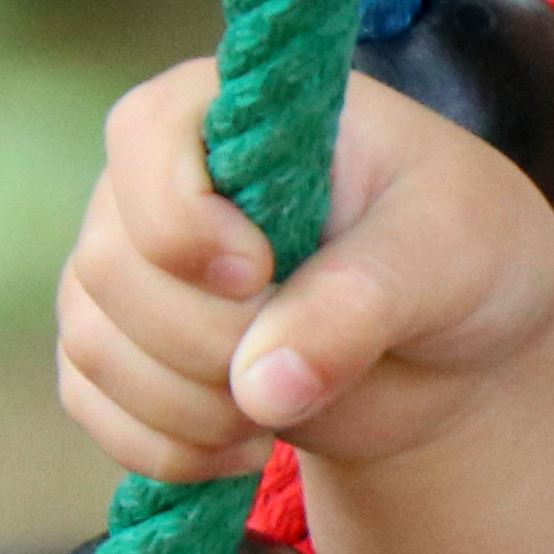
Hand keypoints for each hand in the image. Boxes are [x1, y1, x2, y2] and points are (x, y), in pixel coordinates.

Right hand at [51, 57, 553, 480]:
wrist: (455, 343)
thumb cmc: (461, 248)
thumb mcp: (447, 252)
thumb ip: (359, 302)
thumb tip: (257, 385)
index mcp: (233, 105)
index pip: (145, 135)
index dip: (183, 221)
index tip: (259, 272)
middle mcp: (160, 175)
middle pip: (110, 264)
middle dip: (206, 341)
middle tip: (309, 362)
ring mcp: (132, 264)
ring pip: (94, 344)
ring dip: (188, 406)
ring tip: (285, 411)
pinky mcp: (125, 348)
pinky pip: (93, 405)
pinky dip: (164, 446)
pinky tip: (245, 448)